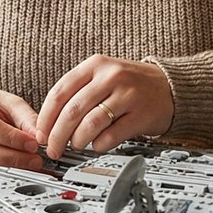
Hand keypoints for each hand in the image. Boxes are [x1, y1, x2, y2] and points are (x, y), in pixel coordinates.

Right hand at [0, 87, 41, 170]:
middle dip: (13, 157)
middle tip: (35, 159)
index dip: (12, 138)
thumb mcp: (8, 102)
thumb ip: (25, 117)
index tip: (33, 144)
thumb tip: (39, 136)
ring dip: (9, 168)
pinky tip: (17, 170)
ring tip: (29, 165)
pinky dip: (1, 174)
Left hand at [36, 55, 173, 159]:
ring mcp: (127, 95)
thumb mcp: (103, 75)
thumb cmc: (132, 84)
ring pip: (90, 124)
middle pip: (72, 111)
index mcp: (96, 64)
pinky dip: (98, 145)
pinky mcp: (141, 115)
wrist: (170, 87)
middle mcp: (111, 76)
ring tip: (77, 145)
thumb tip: (49, 122)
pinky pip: (111, 136)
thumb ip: (78, 92)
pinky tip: (97, 144)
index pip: (60, 92)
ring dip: (77, 141)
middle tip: (53, 148)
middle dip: (57, 135)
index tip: (41, 133)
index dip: (46, 117)